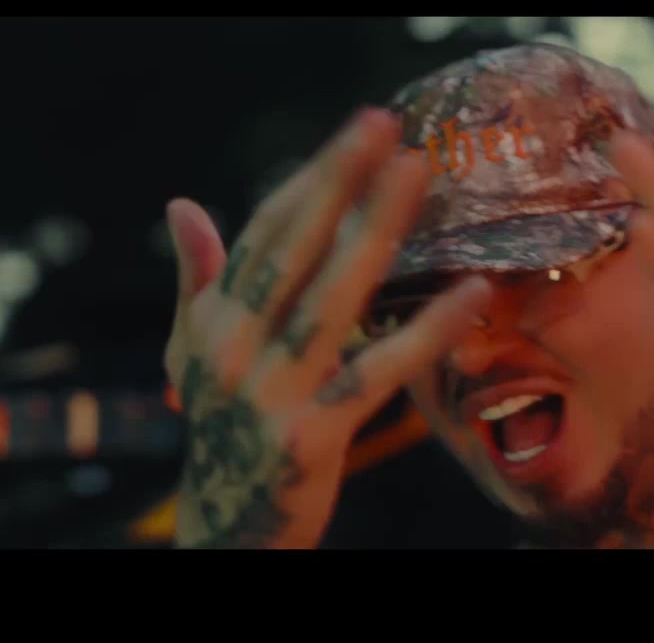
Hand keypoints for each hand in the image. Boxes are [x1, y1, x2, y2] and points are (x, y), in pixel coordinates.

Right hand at [164, 109, 491, 547]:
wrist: (227, 530)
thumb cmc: (223, 428)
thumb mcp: (193, 355)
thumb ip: (196, 281)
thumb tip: (181, 205)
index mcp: (210, 323)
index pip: (264, 236)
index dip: (311, 181)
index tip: (357, 133)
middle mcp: (232, 349)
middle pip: (292, 250)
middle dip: (338, 181)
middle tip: (382, 123)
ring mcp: (271, 392)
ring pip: (332, 298)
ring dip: (376, 231)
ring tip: (417, 175)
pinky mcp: (311, 434)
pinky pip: (379, 372)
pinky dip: (428, 332)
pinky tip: (472, 293)